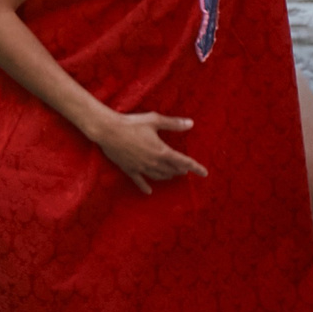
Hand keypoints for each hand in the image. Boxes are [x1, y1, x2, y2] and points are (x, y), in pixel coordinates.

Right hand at [90, 110, 207, 194]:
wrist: (108, 130)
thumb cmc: (131, 123)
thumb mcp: (154, 120)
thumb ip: (173, 123)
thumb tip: (191, 123)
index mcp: (162, 151)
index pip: (184, 161)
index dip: (196, 167)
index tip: (204, 173)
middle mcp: (154, 162)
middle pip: (172, 170)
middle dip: (180, 170)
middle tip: (184, 170)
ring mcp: (141, 167)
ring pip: (158, 176)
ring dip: (167, 176)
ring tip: (171, 176)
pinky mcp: (130, 169)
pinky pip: (139, 181)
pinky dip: (145, 187)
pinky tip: (149, 191)